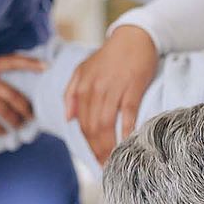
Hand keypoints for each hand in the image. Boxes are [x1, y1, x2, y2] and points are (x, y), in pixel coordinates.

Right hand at [0, 55, 45, 134]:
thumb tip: (8, 85)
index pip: (10, 60)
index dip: (30, 63)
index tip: (46, 67)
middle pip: (10, 92)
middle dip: (25, 106)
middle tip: (33, 116)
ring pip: (1, 107)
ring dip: (14, 119)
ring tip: (20, 126)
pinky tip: (2, 133)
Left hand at [65, 25, 158, 164]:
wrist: (134, 36)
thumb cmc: (110, 55)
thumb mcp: (83, 70)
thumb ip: (72, 93)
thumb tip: (68, 118)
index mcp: (82, 87)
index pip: (81, 123)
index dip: (87, 144)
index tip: (94, 159)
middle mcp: (95, 90)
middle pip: (92, 128)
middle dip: (97, 151)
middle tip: (105, 167)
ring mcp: (113, 89)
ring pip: (106, 124)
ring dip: (109, 146)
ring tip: (114, 162)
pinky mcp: (132, 87)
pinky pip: (127, 114)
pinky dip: (127, 131)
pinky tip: (128, 143)